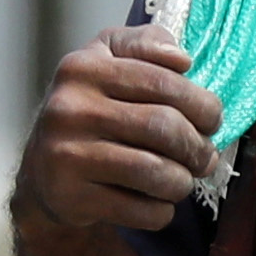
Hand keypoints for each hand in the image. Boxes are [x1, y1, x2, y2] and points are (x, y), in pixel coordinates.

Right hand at [21, 29, 222, 234]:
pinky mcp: (70, 197)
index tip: (213, 120)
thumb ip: (144, 44)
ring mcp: (67, 155)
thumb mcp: (107, 61)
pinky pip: (138, 210)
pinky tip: (158, 203)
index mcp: (83, 68)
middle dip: (197, 146)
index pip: (162, 81)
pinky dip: (161, 211)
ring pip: (154, 172)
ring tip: (184, 180)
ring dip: (182, 181)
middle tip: (205, 157)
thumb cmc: (90, 110)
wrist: (43, 171)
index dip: (201, 103)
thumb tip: (181, 60)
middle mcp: (69, 108)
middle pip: (162, 126)